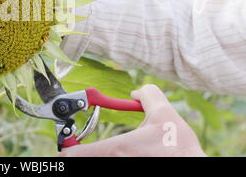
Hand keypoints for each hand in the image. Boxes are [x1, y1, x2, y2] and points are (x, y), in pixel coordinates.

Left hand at [59, 84, 205, 156]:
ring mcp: (122, 170)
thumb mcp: (165, 113)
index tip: (66, 144)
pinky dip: (110, 159)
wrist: (194, 166)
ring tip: (105, 149)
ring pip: (101, 162)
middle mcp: (115, 162)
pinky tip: (129, 154)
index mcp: (117, 148)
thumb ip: (148, 96)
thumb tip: (138, 92)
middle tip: (82, 145)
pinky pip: (111, 165)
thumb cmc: (179, 147)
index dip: (67, 148)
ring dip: (99, 156)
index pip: (76, 155)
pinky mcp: (127, 173)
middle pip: (86, 161)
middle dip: (82, 153)